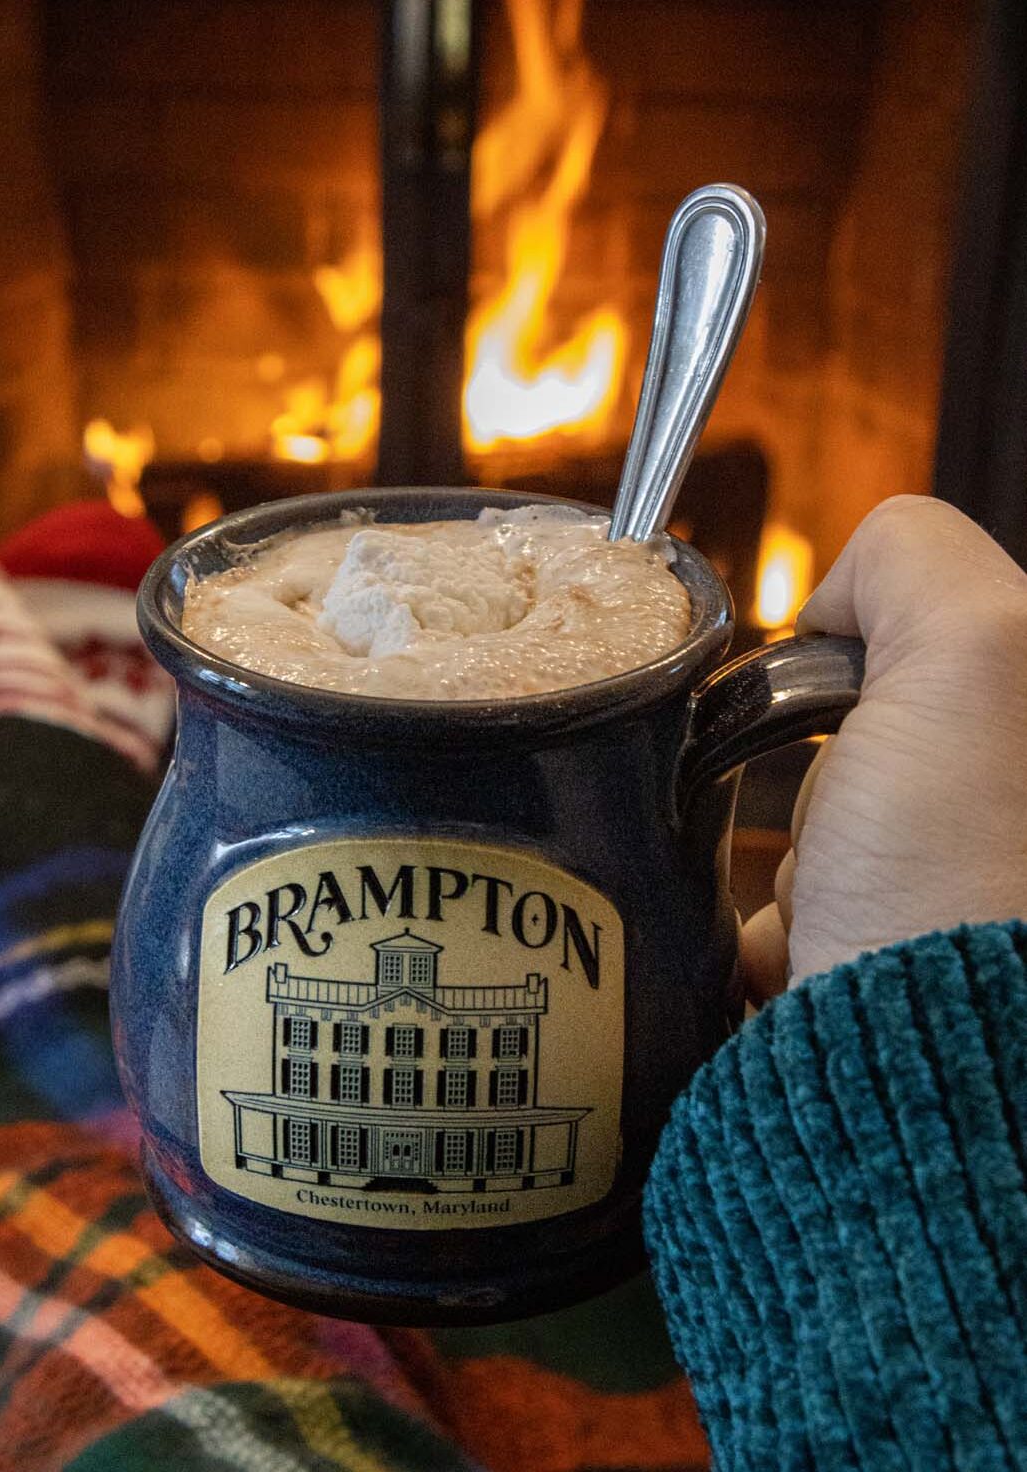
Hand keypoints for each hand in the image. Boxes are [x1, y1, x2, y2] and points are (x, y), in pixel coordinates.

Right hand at [740, 495, 1026, 998]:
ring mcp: (959, 891)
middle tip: (856, 825)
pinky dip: (785, 918)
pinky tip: (811, 947)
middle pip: (874, 733)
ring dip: (808, 855)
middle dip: (834, 772)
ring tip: (836, 905)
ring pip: (834, 818)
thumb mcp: (975, 652)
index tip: (858, 715)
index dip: (872, 657)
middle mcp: (1006, 814)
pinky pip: (807, 902)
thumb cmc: (953, 885)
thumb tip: (841, 600)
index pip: (933, 637)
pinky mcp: (902, 959)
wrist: (904, 1075)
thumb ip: (917, 561)